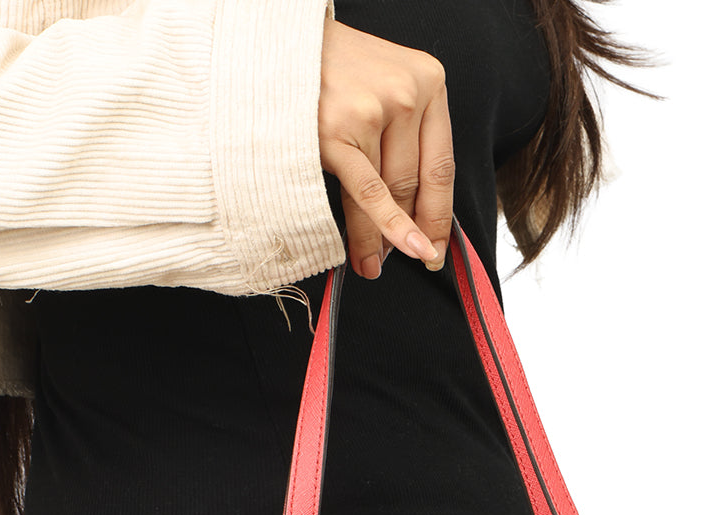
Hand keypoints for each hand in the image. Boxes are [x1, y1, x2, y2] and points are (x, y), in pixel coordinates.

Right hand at [318, 18, 454, 277]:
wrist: (276, 45)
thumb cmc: (333, 71)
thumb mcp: (387, 87)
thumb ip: (408, 136)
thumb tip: (415, 212)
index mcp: (429, 81)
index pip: (441, 166)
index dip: (439, 215)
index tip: (435, 247)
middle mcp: (407, 94)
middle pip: (414, 184)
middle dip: (411, 230)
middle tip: (406, 261)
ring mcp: (372, 112)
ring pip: (388, 194)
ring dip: (383, 238)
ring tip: (374, 264)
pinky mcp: (337, 132)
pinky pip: (366, 194)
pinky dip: (375, 229)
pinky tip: (374, 256)